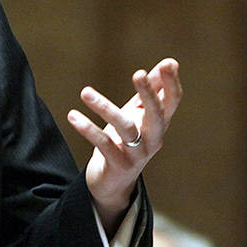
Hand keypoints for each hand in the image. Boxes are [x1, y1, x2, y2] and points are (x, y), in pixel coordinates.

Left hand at [66, 58, 181, 231]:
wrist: (113, 183)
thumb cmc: (126, 142)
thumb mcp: (138, 116)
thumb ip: (149, 92)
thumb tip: (168, 63)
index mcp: (159, 125)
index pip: (172, 102)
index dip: (172, 83)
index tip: (168, 63)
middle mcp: (153, 139)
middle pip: (156, 115)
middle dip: (149, 94)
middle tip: (138, 73)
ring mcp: (137, 154)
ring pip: (125, 127)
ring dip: (104, 107)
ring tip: (85, 92)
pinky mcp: (118, 166)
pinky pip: (103, 144)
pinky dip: (87, 129)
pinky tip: (73, 115)